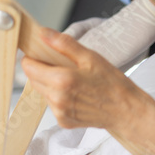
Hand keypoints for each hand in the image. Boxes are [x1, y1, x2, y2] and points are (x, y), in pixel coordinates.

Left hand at [21, 29, 151, 132]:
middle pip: (34, 79)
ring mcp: (59, 112)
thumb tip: (43, 33)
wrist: (126, 110)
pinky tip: (76, 92)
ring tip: (73, 78)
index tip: (41, 53)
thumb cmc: (113, 82)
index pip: (29, 67)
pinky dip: (59, 96)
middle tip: (62, 63)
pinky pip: (53, 105)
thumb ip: (64, 44)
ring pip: (43, 92)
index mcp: (62, 80)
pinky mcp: (63, 121)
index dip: (33, 57)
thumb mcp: (91, 57)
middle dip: (42, 69)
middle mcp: (56, 99)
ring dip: (50, 83)